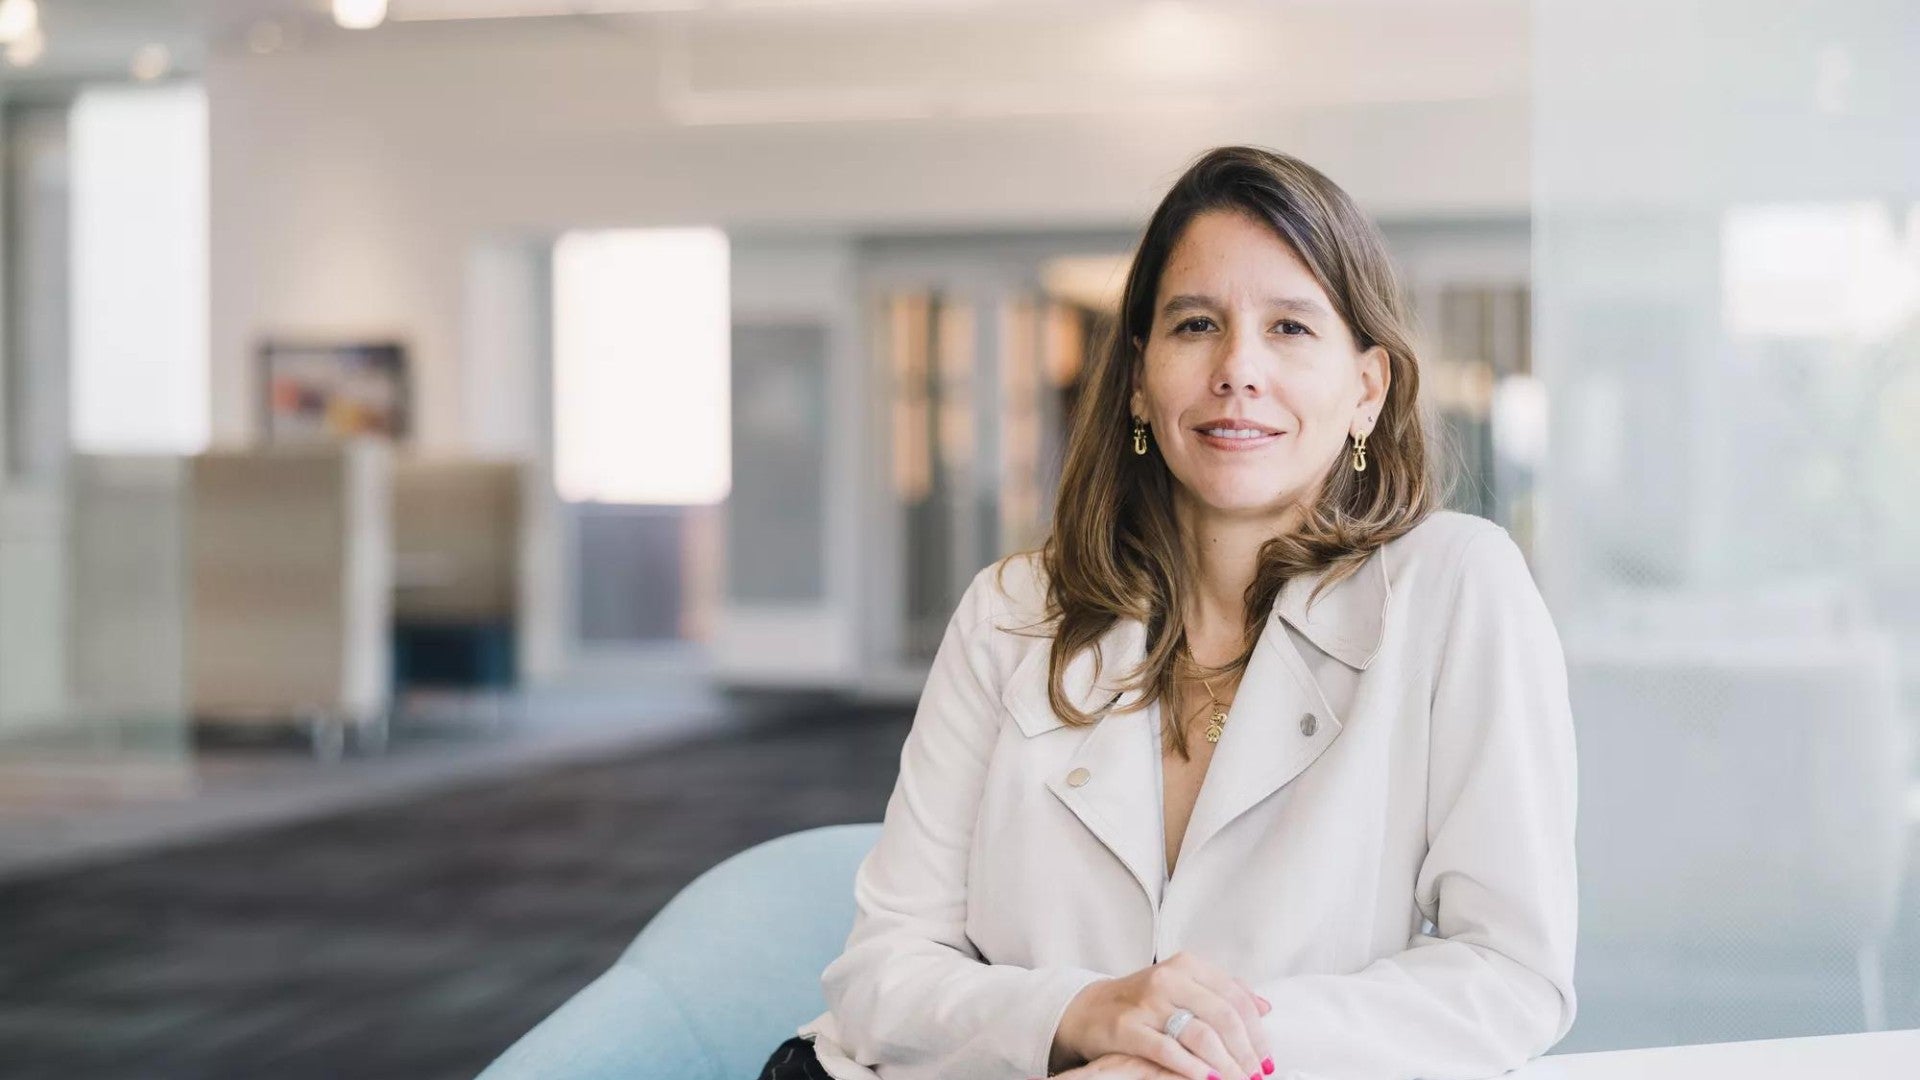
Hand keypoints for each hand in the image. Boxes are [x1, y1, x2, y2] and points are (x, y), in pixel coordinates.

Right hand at [1051, 952, 1273, 1079]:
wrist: (1090, 1009)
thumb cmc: (1142, 1000)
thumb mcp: (1183, 985)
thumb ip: (1223, 991)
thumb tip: (1264, 1007)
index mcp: (1188, 965)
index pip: (1236, 997)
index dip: (1257, 1031)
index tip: (1265, 1057)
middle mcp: (1169, 978)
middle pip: (1223, 1016)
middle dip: (1245, 1051)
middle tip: (1255, 1074)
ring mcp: (1147, 1002)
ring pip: (1200, 1034)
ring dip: (1225, 1064)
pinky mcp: (1128, 1026)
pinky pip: (1167, 1050)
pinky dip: (1192, 1067)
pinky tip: (1207, 1079)